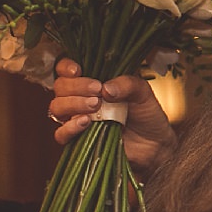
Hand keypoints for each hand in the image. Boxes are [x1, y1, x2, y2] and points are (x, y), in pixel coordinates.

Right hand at [47, 58, 176, 175]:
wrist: (154, 144)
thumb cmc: (146, 114)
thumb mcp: (143, 93)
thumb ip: (127, 84)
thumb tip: (106, 88)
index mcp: (93, 80)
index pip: (66, 69)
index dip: (66, 66)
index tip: (78, 70)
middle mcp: (80, 97)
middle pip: (60, 87)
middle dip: (76, 86)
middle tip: (97, 90)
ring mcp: (77, 118)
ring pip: (57, 108)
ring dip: (73, 104)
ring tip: (95, 106)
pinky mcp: (78, 139)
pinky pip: (61, 134)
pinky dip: (70, 127)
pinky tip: (86, 122)